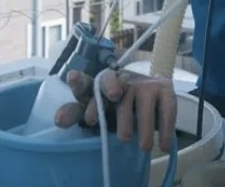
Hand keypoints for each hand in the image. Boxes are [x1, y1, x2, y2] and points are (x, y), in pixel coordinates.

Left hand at [54, 69, 176, 152]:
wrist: (153, 100)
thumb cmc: (117, 110)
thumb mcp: (97, 113)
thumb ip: (77, 114)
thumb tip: (58, 120)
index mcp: (100, 86)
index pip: (88, 83)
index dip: (81, 82)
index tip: (73, 77)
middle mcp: (121, 81)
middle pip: (112, 80)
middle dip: (110, 87)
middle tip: (114, 99)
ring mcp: (143, 84)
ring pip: (139, 98)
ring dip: (142, 123)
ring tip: (141, 146)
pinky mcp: (164, 90)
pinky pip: (166, 108)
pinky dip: (165, 127)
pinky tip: (164, 144)